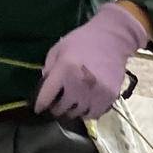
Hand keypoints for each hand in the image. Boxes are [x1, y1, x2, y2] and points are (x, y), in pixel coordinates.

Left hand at [35, 3, 148, 120]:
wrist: (114, 38)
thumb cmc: (83, 40)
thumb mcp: (59, 48)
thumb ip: (49, 67)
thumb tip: (45, 87)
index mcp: (64, 70)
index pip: (46, 97)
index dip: (40, 105)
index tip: (39, 108)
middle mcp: (79, 84)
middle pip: (61, 109)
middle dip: (56, 108)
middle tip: (57, 104)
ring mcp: (96, 92)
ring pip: (77, 114)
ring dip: (72, 111)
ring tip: (72, 104)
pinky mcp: (110, 96)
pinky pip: (94, 114)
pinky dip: (87, 112)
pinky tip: (86, 103)